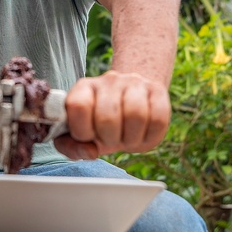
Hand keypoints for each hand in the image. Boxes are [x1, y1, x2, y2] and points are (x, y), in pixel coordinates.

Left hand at [54, 71, 170, 159]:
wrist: (130, 103)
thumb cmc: (100, 123)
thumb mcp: (81, 135)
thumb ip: (72, 147)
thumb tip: (90, 151)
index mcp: (84, 88)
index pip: (78, 106)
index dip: (82, 131)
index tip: (88, 136)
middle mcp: (108, 80)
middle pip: (107, 117)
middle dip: (109, 138)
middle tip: (111, 138)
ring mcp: (135, 82)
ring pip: (136, 115)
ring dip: (130, 138)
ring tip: (126, 136)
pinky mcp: (158, 90)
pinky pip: (159, 119)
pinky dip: (150, 136)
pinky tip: (142, 133)